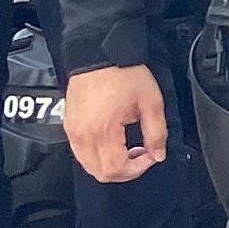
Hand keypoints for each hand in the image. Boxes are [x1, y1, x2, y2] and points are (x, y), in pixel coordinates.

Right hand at [64, 65, 168, 182]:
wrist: (98, 54)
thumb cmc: (122, 73)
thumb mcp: (151, 102)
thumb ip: (157, 133)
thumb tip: (158, 154)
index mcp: (103, 131)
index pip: (116, 169)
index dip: (137, 169)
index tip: (150, 155)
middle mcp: (83, 135)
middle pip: (101, 173)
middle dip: (125, 171)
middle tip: (142, 154)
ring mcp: (73, 132)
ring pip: (89, 166)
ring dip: (111, 165)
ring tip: (129, 148)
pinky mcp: (70, 126)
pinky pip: (81, 153)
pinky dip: (98, 156)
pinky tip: (114, 142)